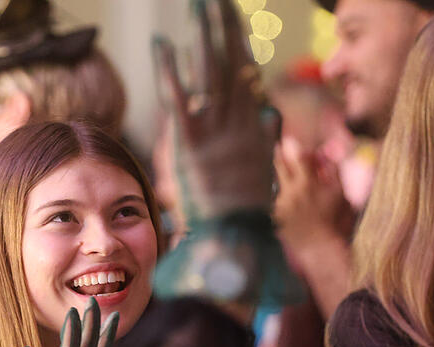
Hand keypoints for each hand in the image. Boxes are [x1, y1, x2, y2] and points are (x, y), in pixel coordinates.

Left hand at [153, 0, 278, 220]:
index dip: (238, 40)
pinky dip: (169, 70)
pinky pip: (178, 98)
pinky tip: (162, 43)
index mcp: (253, 123)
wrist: (236, 236)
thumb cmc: (248, 210)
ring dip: (203, 35)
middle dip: (222, 26)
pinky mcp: (190, 141)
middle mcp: (237, 118)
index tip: (232, 16)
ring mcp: (214, 128)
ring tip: (197, 5)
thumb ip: (266, 138)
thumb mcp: (264, 168)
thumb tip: (271, 113)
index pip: (246, 71)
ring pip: (209, 70)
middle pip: (230, 61)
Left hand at [274, 135, 351, 247]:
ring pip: (282, 187)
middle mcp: (289, 191)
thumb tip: (329, 155)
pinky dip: (287, 202)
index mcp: (305, 183)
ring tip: (299, 192)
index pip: (297, 158)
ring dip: (288, 185)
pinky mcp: (276, 216)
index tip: (291, 142)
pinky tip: (297, 209)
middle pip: (281, 168)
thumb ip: (334, 171)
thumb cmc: (333, 219)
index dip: (296, 150)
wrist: (318, 245)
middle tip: (278, 147)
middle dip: (280, 156)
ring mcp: (281, 204)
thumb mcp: (339, 193)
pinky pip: (281, 204)